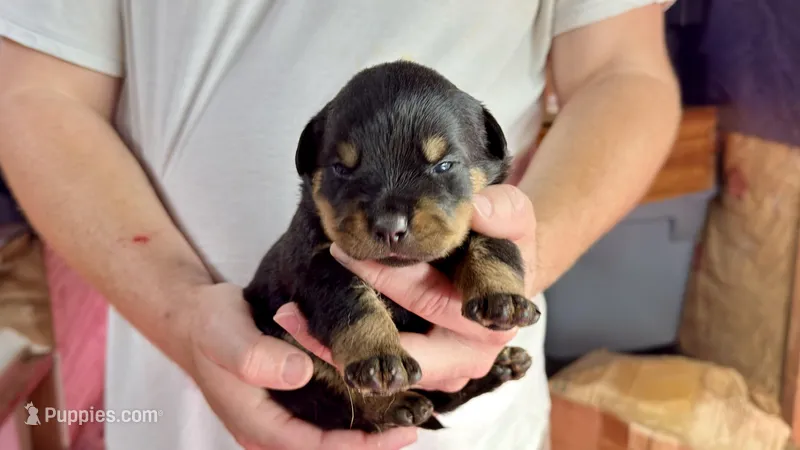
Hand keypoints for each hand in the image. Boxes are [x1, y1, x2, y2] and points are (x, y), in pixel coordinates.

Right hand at [184, 283, 417, 449]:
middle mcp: (269, 428)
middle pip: (324, 448)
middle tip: (410, 428)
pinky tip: (376, 398)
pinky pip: (323, 416)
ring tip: (403, 417)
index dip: (354, 445)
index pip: (312, 447)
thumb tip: (299, 373)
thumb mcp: (225, 333)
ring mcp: (278, 416)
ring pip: (326, 434)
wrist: (195, 318)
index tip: (393, 434)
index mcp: (255, 423)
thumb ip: (255, 356)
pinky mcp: (286, 401)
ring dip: (363, 430)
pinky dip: (351, 412)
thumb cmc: (208, 326)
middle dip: (367, 443)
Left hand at [275, 184, 536, 392]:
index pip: (434, 302)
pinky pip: (378, 370)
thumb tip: (478, 212)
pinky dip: (339, 353)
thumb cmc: (502, 242)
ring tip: (290, 318)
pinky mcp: (420, 372)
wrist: (501, 274)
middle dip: (356, 323)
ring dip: (337, 348)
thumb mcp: (513, 216)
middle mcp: (469, 356)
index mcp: (493, 320)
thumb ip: (503, 209)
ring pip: (387, 369)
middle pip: (407, 351)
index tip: (347, 257)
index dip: (392, 282)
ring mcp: (443, 370)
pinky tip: (300, 328)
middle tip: (305, 297)